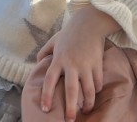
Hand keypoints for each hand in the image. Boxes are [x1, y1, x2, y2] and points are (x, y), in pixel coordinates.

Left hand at [36, 6, 118, 120]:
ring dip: (88, 103)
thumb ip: (45, 52)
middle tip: (70, 120)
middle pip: (71, 90)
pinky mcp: (97, 64)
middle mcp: (71, 64)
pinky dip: (97, 90)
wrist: (88, 23)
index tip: (45, 108)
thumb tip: (38, 62)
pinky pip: (98, 82)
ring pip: (88, 90)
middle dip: (70, 107)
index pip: (49, 80)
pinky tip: (94, 94)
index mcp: (58, 59)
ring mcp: (85, 65)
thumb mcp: (53, 41)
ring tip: (85, 110)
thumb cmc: (69, 33)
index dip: (46, 95)